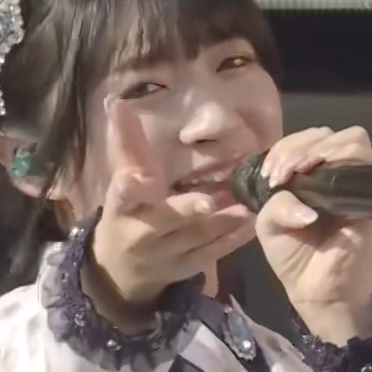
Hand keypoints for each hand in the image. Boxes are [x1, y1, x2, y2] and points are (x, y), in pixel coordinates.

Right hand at [88, 98, 257, 328]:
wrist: (121, 269)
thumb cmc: (125, 213)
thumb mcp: (120, 180)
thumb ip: (125, 143)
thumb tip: (117, 102)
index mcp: (122, 209)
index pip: (122, 195)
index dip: (128, 187)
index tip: (134, 176)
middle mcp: (143, 233)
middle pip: (166, 220)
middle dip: (187, 210)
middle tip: (209, 200)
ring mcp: (168, 253)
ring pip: (197, 236)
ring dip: (223, 220)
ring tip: (248, 202)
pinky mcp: (188, 267)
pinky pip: (213, 252)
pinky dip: (233, 238)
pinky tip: (255, 220)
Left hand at [255, 126, 371, 340]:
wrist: (316, 291)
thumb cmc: (294, 257)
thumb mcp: (268, 225)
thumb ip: (274, 201)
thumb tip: (300, 198)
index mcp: (312, 175)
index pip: (305, 140)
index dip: (285, 148)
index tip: (270, 173)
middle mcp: (337, 173)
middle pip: (327, 134)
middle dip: (298, 146)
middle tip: (280, 174)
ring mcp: (358, 182)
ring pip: (352, 138)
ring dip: (319, 148)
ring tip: (296, 171)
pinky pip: (369, 161)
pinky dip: (342, 156)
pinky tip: (317, 173)